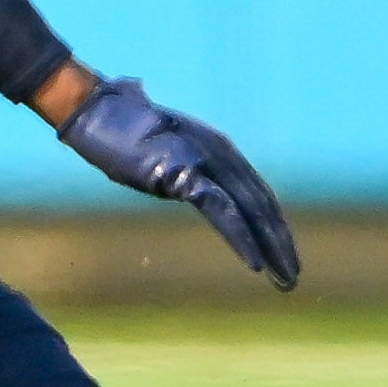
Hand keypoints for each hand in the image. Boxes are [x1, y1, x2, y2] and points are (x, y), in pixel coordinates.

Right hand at [57, 76, 300, 290]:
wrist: (94, 108)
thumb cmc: (118, 126)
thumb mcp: (161, 148)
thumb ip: (180, 164)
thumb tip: (182, 180)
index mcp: (218, 147)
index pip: (256, 192)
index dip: (272, 224)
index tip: (281, 254)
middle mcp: (221, 152)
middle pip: (262, 204)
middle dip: (280, 242)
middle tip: (293, 277)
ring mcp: (205, 160)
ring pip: (251, 210)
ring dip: (271, 247)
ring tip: (285, 279)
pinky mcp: (184, 171)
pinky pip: (222, 211)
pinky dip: (241, 239)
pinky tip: (255, 264)